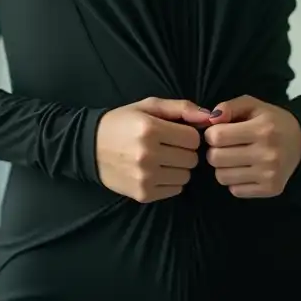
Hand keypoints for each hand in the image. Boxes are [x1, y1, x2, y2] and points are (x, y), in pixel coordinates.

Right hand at [96, 97, 211, 203]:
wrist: (90, 147)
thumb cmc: (123, 122)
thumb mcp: (149, 106)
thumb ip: (181, 108)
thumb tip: (210, 117)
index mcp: (150, 129)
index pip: (193, 138)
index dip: (187, 134)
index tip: (175, 133)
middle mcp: (147, 154)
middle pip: (191, 158)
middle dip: (184, 151)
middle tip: (168, 146)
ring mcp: (145, 177)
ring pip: (186, 176)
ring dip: (178, 167)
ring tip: (162, 159)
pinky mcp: (143, 194)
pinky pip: (175, 190)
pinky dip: (170, 181)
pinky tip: (156, 171)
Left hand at [204, 95, 300, 198]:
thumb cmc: (271, 120)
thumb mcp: (252, 105)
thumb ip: (228, 107)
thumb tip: (211, 119)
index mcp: (262, 129)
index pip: (217, 136)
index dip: (211, 133)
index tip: (218, 132)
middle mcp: (267, 154)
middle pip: (216, 158)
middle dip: (214, 151)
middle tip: (225, 146)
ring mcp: (270, 174)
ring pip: (222, 177)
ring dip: (223, 167)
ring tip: (234, 158)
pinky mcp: (271, 189)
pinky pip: (235, 190)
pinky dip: (235, 181)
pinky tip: (245, 170)